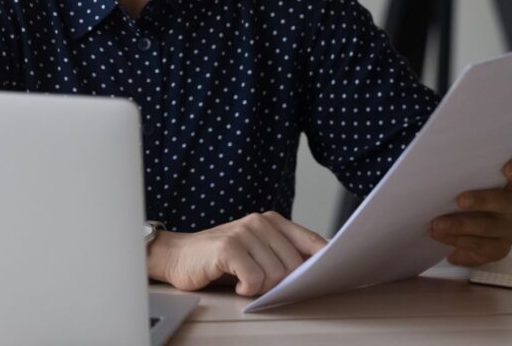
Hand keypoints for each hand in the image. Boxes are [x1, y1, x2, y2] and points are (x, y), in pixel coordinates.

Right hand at [147, 211, 328, 296]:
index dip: (325, 260)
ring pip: (275, 275)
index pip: (312, 241)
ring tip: (245, 281)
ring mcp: (244, 232)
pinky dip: (247, 290)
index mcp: (273, 221)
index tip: (333, 274)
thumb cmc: (221, 258)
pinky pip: (254, 280)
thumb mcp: (257, 251)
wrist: (178, 255)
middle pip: (294, 265)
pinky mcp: (228, 247)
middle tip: (261, 284)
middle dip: (281, 283)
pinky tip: (236, 284)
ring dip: (261, 288)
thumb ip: (283, 254)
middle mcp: (260, 222)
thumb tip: (318, 271)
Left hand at [430, 157, 511, 266]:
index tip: (508, 168)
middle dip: (481, 200)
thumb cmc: (465, 198)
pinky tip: (440, 238)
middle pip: (504, 201)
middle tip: (459, 201)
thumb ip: (460, 178)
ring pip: (488, 227)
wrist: (467, 230)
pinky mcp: (499, 248)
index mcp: (509, 183)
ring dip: (460, 226)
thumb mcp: (465, 185)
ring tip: (436, 225)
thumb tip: (434, 173)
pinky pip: (479, 246)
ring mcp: (508, 228)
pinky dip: (456, 242)